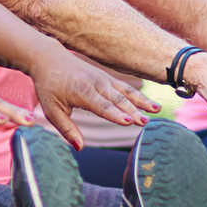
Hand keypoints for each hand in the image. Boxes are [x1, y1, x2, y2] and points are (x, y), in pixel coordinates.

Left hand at [30, 47, 157, 149]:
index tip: (128, 122)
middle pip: (117, 100)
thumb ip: (66, 129)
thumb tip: (79, 147)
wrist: (49, 59)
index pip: (101, 106)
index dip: (115, 114)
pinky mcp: (106, 78)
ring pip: (125, 92)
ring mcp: (102, 79)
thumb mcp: (51, 110)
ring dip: (141, 102)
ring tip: (156, 110)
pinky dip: (138, 95)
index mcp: (81, 92)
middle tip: (146, 122)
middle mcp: (95, 84)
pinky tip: (151, 104)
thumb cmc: (49, 87)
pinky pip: (125, 87)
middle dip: (133, 111)